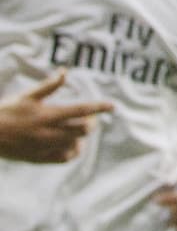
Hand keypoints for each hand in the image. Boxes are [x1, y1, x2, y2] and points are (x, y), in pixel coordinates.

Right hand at [0, 70, 114, 162]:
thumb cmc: (7, 112)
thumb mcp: (27, 96)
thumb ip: (49, 86)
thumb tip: (65, 71)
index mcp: (47, 114)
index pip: (81, 110)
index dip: (99, 107)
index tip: (113, 106)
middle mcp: (48, 132)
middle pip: (82, 129)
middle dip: (90, 122)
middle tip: (89, 117)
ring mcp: (43, 147)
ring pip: (75, 144)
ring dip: (81, 136)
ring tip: (79, 129)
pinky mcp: (38, 158)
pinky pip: (63, 158)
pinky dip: (72, 151)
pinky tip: (72, 144)